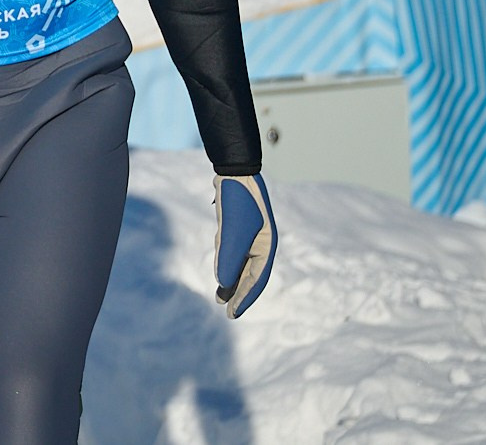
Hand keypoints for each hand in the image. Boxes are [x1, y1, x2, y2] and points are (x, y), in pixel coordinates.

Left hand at [213, 173, 276, 318]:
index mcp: (267, 245)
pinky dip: (226, 264)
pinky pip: (233, 252)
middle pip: (250, 274)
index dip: (246, 298)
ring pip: (240, 264)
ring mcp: (249, 235)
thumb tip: (222, 284)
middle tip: (227, 312)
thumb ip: (228, 257)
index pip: (257, 279)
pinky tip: (219, 275)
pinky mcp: (236, 227)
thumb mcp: (232, 231)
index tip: (233, 314)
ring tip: (220, 297)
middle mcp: (260, 242)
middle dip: (239, 293)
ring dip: (231, 280)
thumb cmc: (237, 200)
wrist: (232, 171)